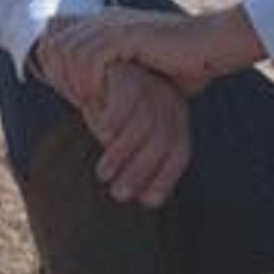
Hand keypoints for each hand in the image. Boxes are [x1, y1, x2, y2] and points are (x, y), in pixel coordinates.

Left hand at [42, 6, 265, 100]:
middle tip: (75, 103)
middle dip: (57, 74)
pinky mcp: (127, 35)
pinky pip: (89, 59)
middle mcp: (107, 18)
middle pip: (55, 41)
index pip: (58, 37)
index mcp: (108, 22)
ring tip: (85, 105)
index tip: (71, 95)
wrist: (216, 46)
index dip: (55, 66)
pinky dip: (89, 82)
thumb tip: (103, 98)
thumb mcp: (147, 70)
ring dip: (72, 81)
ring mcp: (116, 24)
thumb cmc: (189, 64)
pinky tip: (98, 100)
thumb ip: (122, 75)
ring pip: (68, 51)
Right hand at [83, 61, 190, 207]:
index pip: (180, 152)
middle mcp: (168, 100)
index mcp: (176, 117)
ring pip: (143, 124)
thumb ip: (140, 163)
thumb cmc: (112, 111)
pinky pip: (126, 100)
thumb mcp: (128, 140)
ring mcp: (149, 84)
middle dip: (140, 172)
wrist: (93, 71)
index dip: (166, 178)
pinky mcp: (128, 73)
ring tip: (103, 174)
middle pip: (161, 141)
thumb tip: (149, 200)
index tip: (148, 202)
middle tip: (118, 194)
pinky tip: (104, 136)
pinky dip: (115, 120)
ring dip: (122, 154)